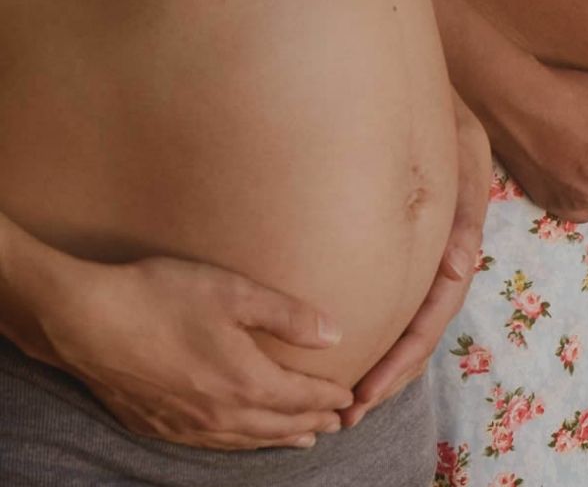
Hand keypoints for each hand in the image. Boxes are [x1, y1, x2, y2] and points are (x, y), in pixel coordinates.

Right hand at [34, 256, 352, 450]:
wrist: (86, 320)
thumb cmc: (164, 297)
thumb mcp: (236, 293)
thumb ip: (289, 316)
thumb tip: (335, 335)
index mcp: (243, 382)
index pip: (299, 397)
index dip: (328, 396)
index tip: (350, 395)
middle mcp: (217, 413)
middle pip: (277, 425)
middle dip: (311, 422)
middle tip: (337, 422)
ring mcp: (184, 424)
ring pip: (245, 439)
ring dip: (278, 438)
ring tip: (301, 438)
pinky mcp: (155, 424)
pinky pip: (211, 444)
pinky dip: (239, 442)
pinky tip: (238, 436)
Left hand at [343, 90, 490, 426]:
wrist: (426, 74)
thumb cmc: (445, 104)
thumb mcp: (465, 143)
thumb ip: (465, 202)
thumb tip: (459, 265)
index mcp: (460, 227)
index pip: (438, 304)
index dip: (408, 350)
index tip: (371, 388)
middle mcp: (443, 241)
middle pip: (422, 322)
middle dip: (391, 370)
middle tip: (349, 412)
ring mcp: (423, 237)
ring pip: (406, 311)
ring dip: (383, 355)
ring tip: (347, 397)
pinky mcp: (400, 228)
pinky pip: (392, 284)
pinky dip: (375, 319)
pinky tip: (347, 339)